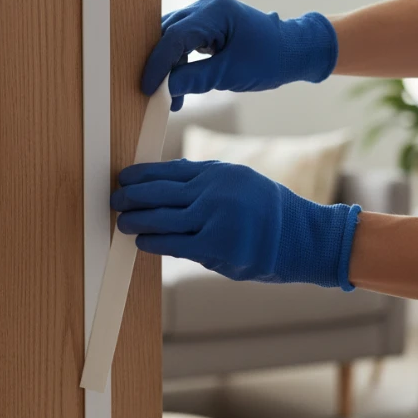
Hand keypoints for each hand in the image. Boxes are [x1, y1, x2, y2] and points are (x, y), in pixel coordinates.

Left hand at [112, 159, 360, 288]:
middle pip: (160, 192)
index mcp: (219, 172)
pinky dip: (153, 242)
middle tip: (115, 199)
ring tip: (122, 221)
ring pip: (161, 218)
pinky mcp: (215, 247)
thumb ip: (208, 183)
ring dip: (136, 219)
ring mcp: (214, 219)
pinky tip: (140, 241)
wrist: (303, 238)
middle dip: (132, 196)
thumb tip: (168, 184)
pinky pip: (173, 244)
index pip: (170, 170)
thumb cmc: (272, 213)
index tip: (125, 178)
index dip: (142, 175)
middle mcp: (214, 191)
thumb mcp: (242, 182)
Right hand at [144, 0, 338, 110]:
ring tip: (170, 97)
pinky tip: (178, 88)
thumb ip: (195, 80)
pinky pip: (183, 42)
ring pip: (172, 38)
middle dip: (159, 65)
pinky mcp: (208, 25)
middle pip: (168, 33)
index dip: (157, 64)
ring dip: (169, 67)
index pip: (174, 36)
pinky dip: (179, 64)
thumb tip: (165, 88)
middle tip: (153, 94)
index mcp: (216, 11)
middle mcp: (207, 5)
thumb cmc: (269, 59)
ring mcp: (206, 13)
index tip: (147, 87)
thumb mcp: (230, 74)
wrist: (291, 52)